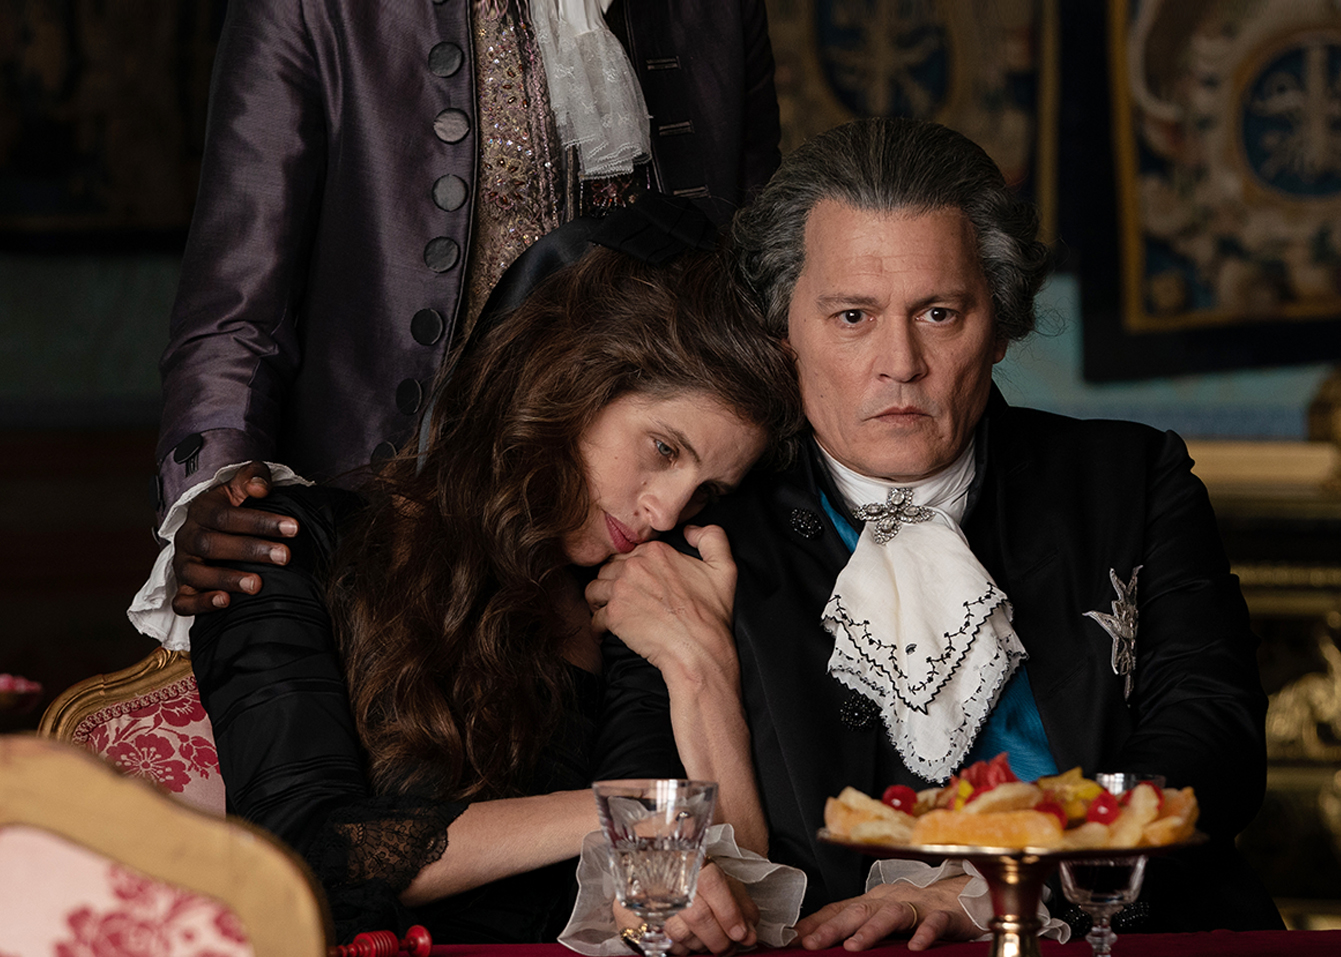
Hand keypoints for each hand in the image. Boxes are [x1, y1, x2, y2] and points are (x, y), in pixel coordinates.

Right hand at [171, 461, 297, 614]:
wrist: (208, 529)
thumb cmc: (233, 507)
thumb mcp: (241, 486)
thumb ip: (253, 477)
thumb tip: (261, 487)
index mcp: (201, 511)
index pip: (226, 516)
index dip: (260, 521)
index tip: (293, 527)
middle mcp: (188, 538)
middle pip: (213, 545)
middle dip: (251, 551)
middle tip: (284, 556)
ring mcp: (183, 565)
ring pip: (196, 574)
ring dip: (228, 579)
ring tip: (258, 584)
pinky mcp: (182, 589)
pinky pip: (182, 601)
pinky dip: (200, 604)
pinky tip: (225, 602)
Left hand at [586, 526, 736, 686]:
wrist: (700, 649)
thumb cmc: (711, 614)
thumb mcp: (724, 568)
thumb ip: (712, 538)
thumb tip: (690, 530)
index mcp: (655, 552)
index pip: (627, 554)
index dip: (628, 569)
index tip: (634, 584)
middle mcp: (634, 566)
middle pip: (607, 569)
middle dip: (612, 584)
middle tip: (621, 600)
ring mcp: (621, 590)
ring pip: (595, 590)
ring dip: (600, 602)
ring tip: (610, 612)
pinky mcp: (613, 615)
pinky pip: (594, 618)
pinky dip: (598, 626)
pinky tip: (607, 632)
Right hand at [618, 863, 758, 954]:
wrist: (650, 858)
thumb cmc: (692, 873)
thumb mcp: (721, 879)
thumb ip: (740, 903)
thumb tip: (750, 932)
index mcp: (691, 860)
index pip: (712, 884)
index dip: (729, 912)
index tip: (741, 933)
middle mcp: (668, 877)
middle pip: (698, 915)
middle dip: (719, 938)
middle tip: (730, 947)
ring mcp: (649, 897)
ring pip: (680, 932)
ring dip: (701, 945)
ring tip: (709, 943)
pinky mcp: (635, 915)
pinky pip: (663, 941)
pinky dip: (681, 948)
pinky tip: (689, 942)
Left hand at [793, 877, 976, 951]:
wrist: (962, 898)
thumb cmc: (917, 910)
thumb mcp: (882, 916)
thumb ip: (856, 926)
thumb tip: (817, 939)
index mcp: (873, 900)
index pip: (839, 908)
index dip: (816, 922)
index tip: (793, 937)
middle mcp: (890, 899)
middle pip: (858, 910)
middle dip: (833, 927)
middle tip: (812, 943)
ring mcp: (917, 905)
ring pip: (891, 914)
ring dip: (871, 930)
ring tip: (853, 947)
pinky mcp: (943, 915)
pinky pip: (934, 923)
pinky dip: (924, 934)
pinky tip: (915, 947)